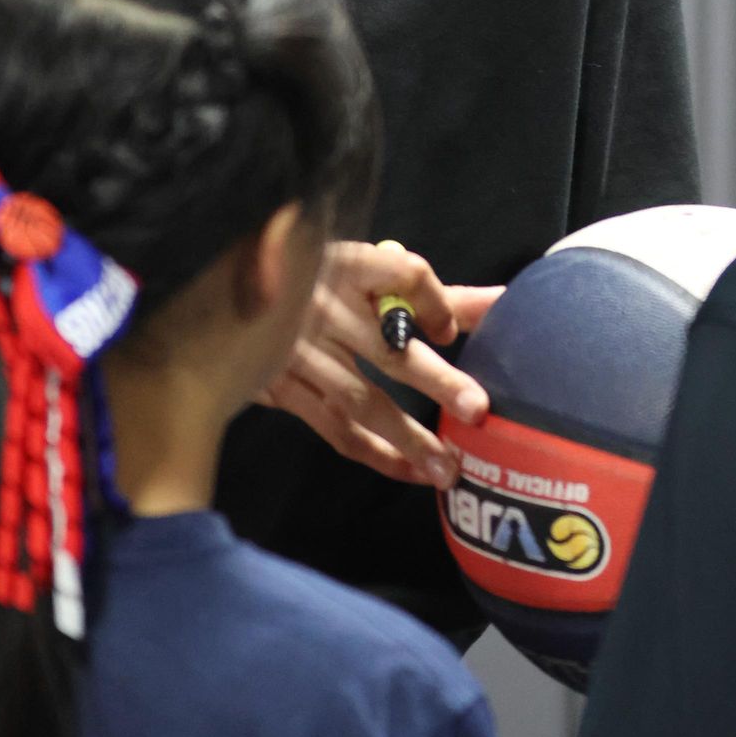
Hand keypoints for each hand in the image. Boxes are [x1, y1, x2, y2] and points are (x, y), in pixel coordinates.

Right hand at [260, 239, 501, 486]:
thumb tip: (503, 301)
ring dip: (408, 438)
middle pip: (390, 346)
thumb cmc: (318, 283)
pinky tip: (411, 472)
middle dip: (437, 380)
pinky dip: (375, 455)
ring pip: (362, 400)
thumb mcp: (368, 274)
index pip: (405, 273)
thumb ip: (432, 293)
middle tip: (478, 409)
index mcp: (349, 264)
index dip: (436, 302)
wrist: (232, 298)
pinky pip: (335, 429)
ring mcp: (300, 352)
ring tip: (449, 467)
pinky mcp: (282, 389)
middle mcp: (324, 306)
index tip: (449, 330)